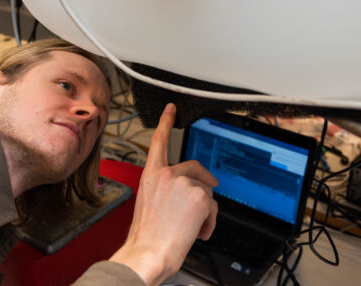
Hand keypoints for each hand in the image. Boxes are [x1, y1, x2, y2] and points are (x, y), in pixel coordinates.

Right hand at [110, 103, 218, 285]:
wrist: (148, 252)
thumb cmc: (146, 236)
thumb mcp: (148, 203)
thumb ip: (164, 189)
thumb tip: (185, 193)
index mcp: (150, 175)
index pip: (159, 140)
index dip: (166, 121)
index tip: (171, 108)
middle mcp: (167, 174)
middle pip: (196, 168)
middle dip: (204, 181)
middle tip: (208, 194)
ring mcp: (184, 183)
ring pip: (206, 191)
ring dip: (204, 210)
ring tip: (191, 228)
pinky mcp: (200, 196)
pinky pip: (213, 206)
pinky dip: (209, 221)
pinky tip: (198, 232)